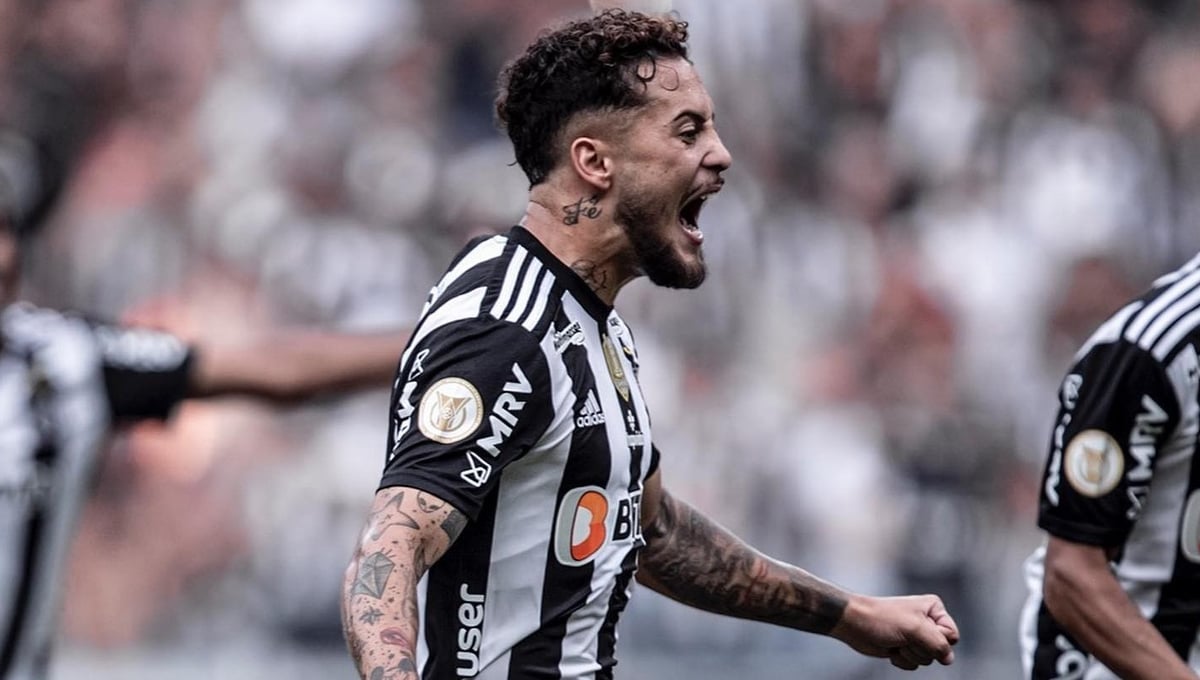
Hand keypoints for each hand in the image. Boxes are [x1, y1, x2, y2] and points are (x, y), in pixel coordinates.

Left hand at [830, 593, 958, 670]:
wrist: (854, 624)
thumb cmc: (882, 619)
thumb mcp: (914, 628)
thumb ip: (938, 644)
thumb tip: (948, 659)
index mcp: (933, 609)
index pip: (952, 635)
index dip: (937, 639)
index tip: (917, 630)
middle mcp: (927, 622)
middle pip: (939, 650)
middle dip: (919, 647)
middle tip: (902, 635)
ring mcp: (916, 637)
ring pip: (927, 659)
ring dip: (909, 654)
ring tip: (896, 640)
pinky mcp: (905, 648)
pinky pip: (914, 665)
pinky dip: (902, 660)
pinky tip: (891, 648)